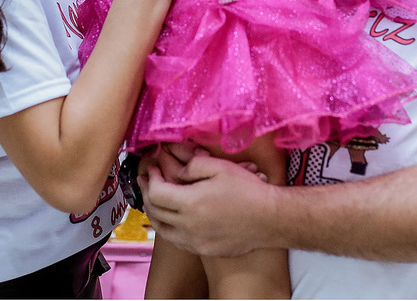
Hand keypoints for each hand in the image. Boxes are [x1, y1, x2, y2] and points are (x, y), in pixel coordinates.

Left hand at [141, 151, 272, 257]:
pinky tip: (173, 219)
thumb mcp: (220, 167)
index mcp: (191, 203)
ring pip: (162, 230)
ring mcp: (195, 241)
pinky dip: (169, 228)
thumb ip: (193, 166)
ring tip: (154, 200)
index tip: (154, 169)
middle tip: (147, 181)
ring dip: (154, 213)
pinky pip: (177, 240)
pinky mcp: (204, 249)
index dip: (152, 179)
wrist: (269, 218)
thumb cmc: (248, 190)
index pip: (156, 193)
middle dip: (147, 193)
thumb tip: (177, 172)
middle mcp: (188, 226)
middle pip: (155, 212)